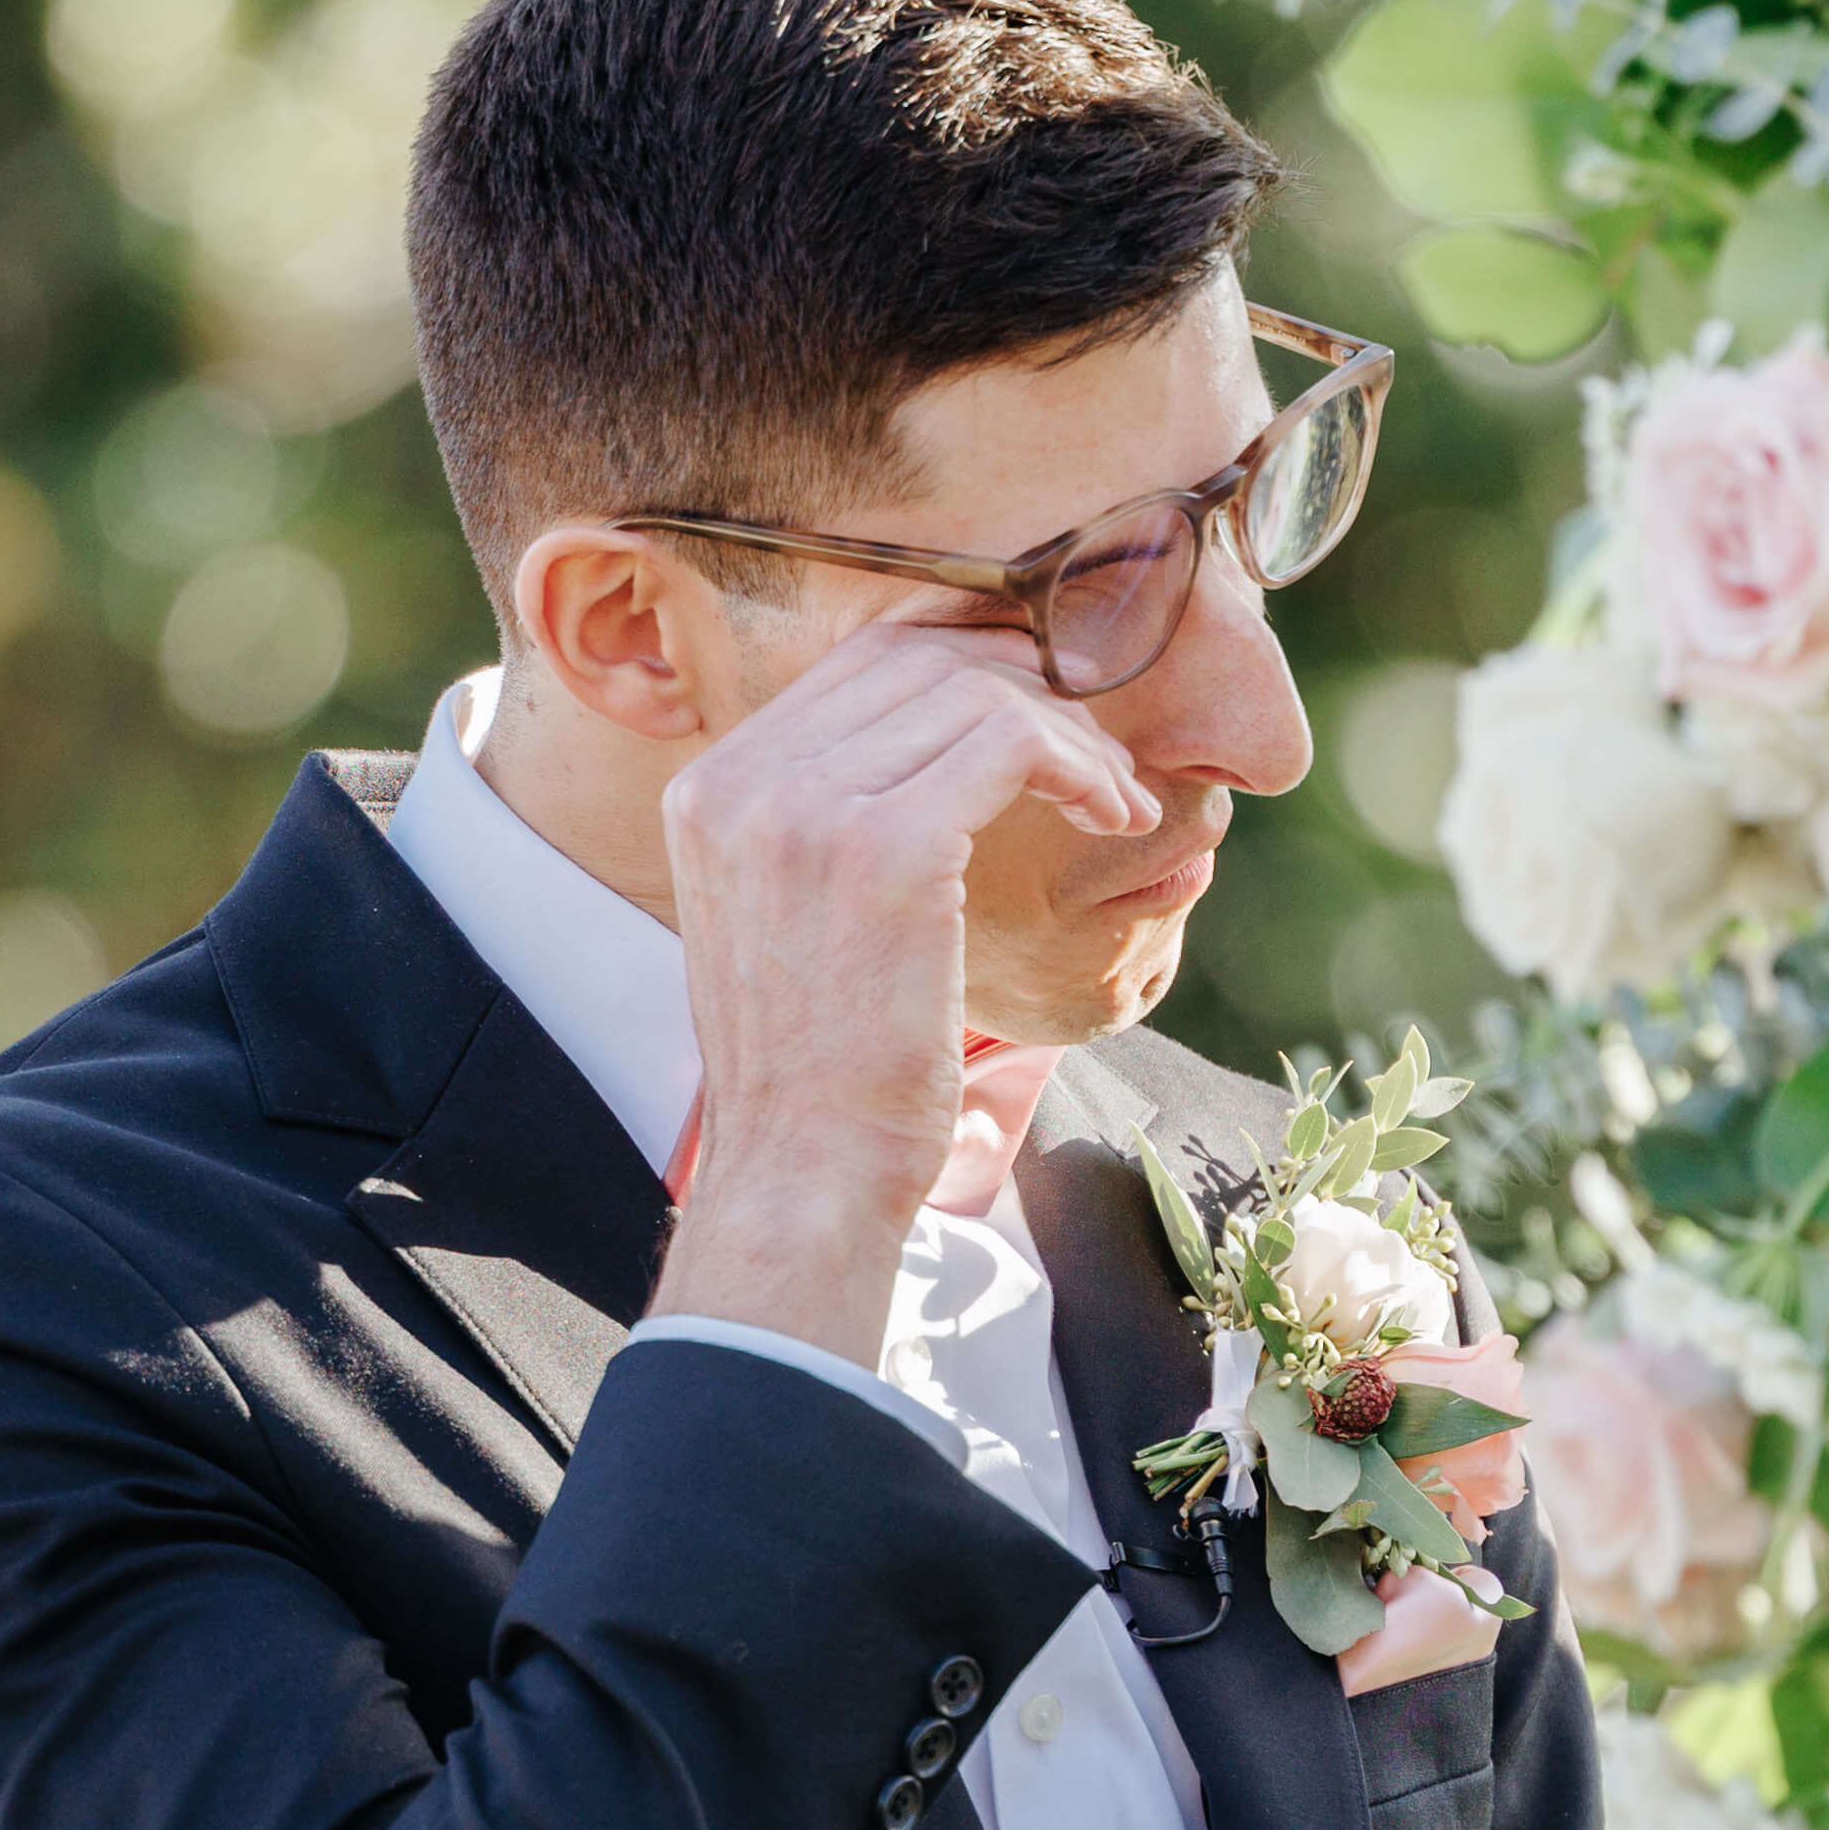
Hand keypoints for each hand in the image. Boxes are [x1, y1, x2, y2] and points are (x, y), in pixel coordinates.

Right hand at [646, 617, 1153, 1349]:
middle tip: (1098, 757)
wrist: (804, 1174)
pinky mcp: (886, 850)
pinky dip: (1082, 766)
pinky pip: (1012, 743)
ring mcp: (805, 810)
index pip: (861, 658)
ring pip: (976, 691)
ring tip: (1117, 798)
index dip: (972, 660)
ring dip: (1072, 735)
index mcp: (711, 789)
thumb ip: (820, 822)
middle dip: (1030, 688)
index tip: (1045, 714)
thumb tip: (924, 744)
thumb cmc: (821, 1069)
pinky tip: (1117, 816)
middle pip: (920, 655)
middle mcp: (743, 781)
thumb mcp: (785, 919)